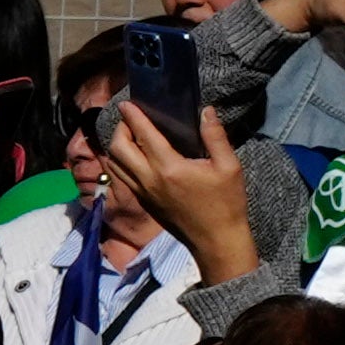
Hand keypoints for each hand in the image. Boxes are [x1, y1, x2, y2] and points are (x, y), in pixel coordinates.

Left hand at [98, 90, 255, 273]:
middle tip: (132, 119)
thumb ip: (215, 136)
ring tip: (130, 135)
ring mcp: (143, 193)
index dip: (133, 116)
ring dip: (117, 146)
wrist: (216, 241)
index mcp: (169, 168)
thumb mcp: (229, 167)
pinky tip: (133, 156)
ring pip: (115, 165)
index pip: (143, 135)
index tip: (127, 103)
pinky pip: (122, 178)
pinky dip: (121, 163)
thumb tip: (205, 111)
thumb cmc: (226, 203)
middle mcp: (149, 179)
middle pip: (119, 148)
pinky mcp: (144, 203)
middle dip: (120, 129)